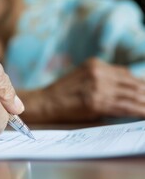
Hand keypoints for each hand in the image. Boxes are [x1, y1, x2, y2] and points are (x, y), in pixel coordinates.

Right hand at [21, 58, 144, 122]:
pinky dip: (138, 111)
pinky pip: (124, 106)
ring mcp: (97, 87)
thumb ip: (102, 79)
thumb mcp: (81, 78)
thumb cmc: (62, 94)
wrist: (44, 104)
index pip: (126, 74)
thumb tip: (129, 89)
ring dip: (144, 103)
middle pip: (132, 83)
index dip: (140, 84)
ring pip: (131, 95)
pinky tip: (144, 114)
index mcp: (95, 64)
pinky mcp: (96, 102)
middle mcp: (97, 72)